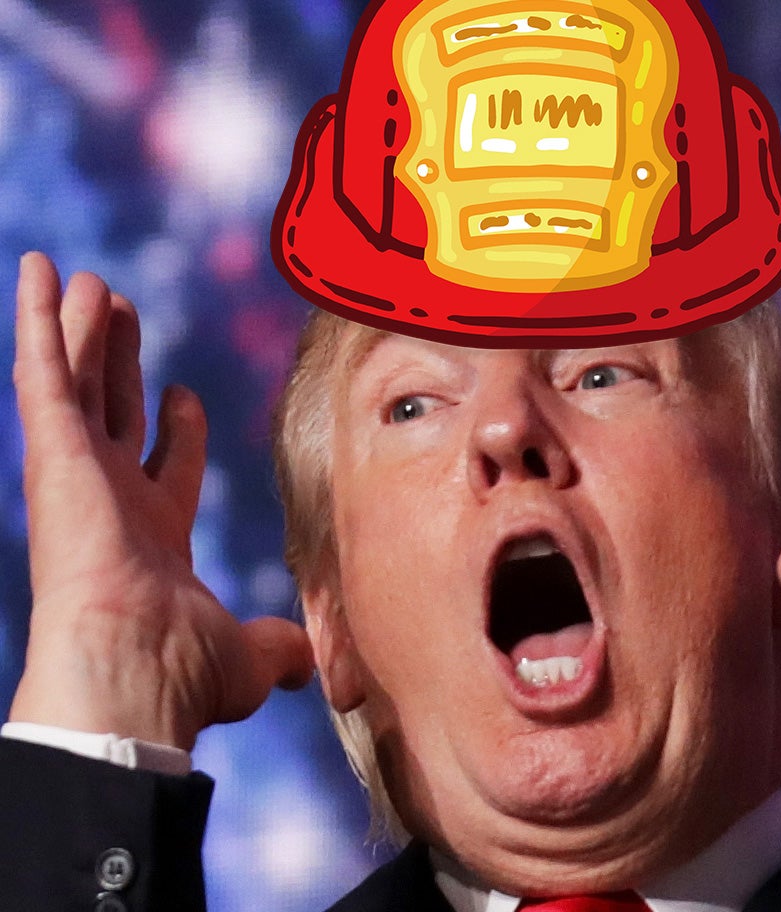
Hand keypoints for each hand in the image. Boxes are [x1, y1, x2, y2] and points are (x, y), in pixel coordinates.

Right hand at [9, 253, 312, 748]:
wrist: (136, 674)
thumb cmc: (186, 673)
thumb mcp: (249, 656)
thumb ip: (279, 649)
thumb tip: (308, 666)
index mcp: (153, 537)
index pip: (165, 464)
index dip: (177, 427)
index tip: (183, 392)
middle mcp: (109, 499)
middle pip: (114, 409)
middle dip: (118, 361)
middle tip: (120, 312)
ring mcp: (77, 471)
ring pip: (78, 381)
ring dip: (82, 331)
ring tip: (87, 280)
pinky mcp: (52, 451)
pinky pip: (43, 371)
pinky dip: (38, 318)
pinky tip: (39, 268)